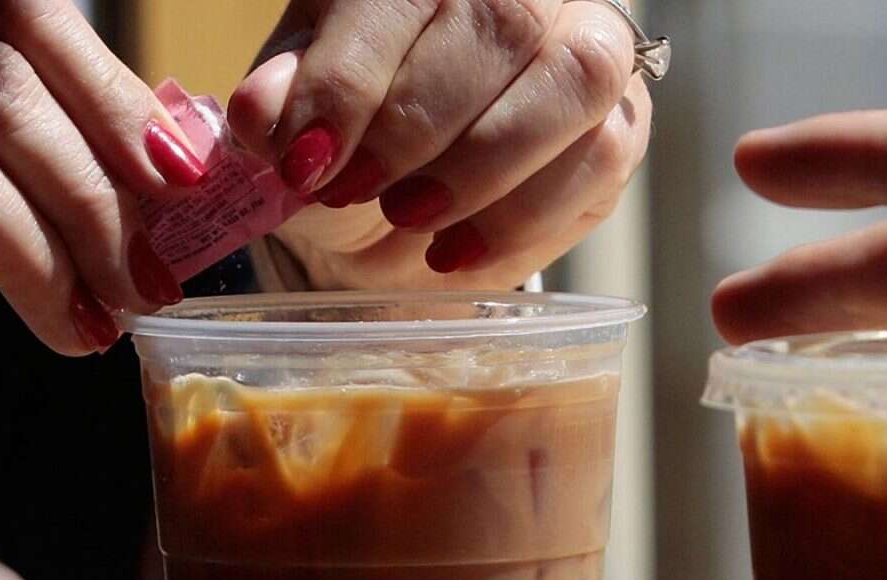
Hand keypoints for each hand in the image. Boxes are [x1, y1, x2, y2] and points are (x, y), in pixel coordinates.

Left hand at [227, 0, 653, 291]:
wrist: (397, 210)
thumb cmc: (350, 141)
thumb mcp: (297, 120)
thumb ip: (280, 106)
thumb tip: (264, 110)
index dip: (351, 76)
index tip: (305, 160)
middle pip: (500, 18)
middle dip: (416, 122)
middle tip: (355, 190)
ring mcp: (587, 40)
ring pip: (571, 76)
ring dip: (481, 164)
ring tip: (410, 218)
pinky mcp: (622, 119)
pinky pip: (601, 154)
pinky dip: (521, 214)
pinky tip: (458, 250)